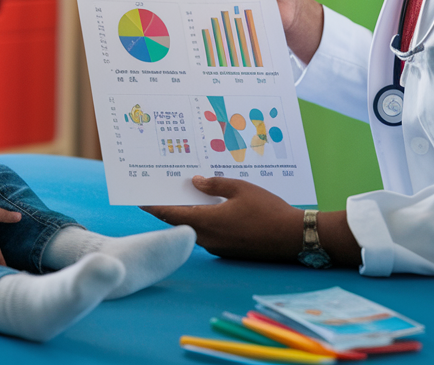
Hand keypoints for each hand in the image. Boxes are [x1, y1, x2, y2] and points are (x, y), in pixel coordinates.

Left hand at [142, 176, 303, 261]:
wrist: (294, 237)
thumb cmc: (268, 210)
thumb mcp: (241, 188)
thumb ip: (215, 184)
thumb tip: (195, 181)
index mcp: (207, 222)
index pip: (171, 214)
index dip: (154, 207)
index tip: (140, 199)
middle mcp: (208, 238)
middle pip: (180, 222)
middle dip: (169, 208)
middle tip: (162, 191)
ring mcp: (218, 248)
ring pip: (195, 230)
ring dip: (188, 215)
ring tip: (186, 196)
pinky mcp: (229, 251)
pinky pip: (209, 235)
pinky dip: (204, 222)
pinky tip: (211, 209)